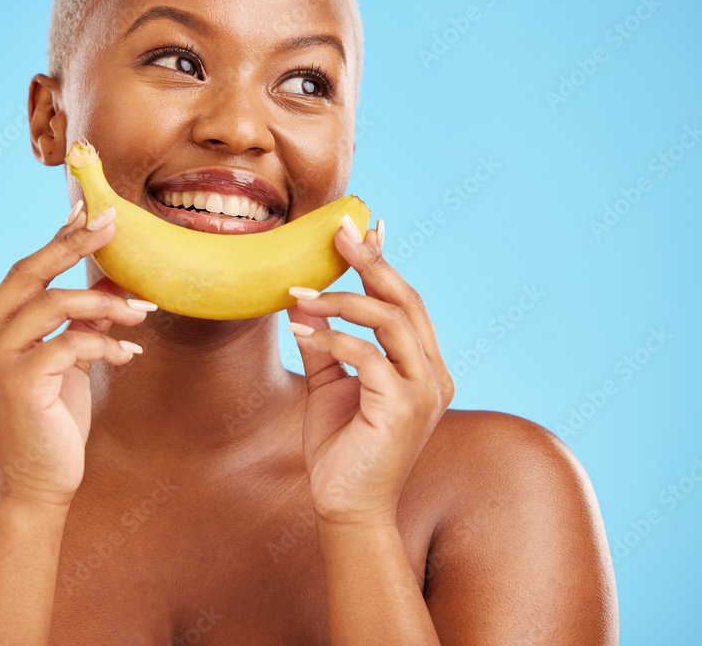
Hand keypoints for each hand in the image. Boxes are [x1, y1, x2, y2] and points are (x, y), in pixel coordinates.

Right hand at [0, 203, 155, 509]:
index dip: (58, 239)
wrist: (36, 488)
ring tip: (142, 313)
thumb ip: (80, 323)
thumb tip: (111, 286)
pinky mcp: (16, 382)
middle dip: (72, 242)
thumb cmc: (51, 424)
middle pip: (27, 272)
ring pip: (51, 303)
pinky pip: (69, 342)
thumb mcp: (67, 364)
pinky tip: (129, 356)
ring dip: (105, 304)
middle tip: (112, 221)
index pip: (24, 272)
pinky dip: (106, 344)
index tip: (89, 211)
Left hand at [287, 216, 454, 525]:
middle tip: (338, 231)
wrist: (345, 507)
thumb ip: (324, 343)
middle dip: (371, 261)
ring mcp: (425, 390)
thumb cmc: (341, 448)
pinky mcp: (403, 407)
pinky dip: (333, 339)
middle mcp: (434, 374)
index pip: (406, 302)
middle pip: (406, 300)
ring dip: (342, 300)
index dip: (384, 262)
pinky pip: (368, 357)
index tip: (362, 227)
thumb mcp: (328, 384)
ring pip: (390, 320)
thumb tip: (304, 302)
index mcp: (423, 367)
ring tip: (301, 294)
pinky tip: (301, 331)